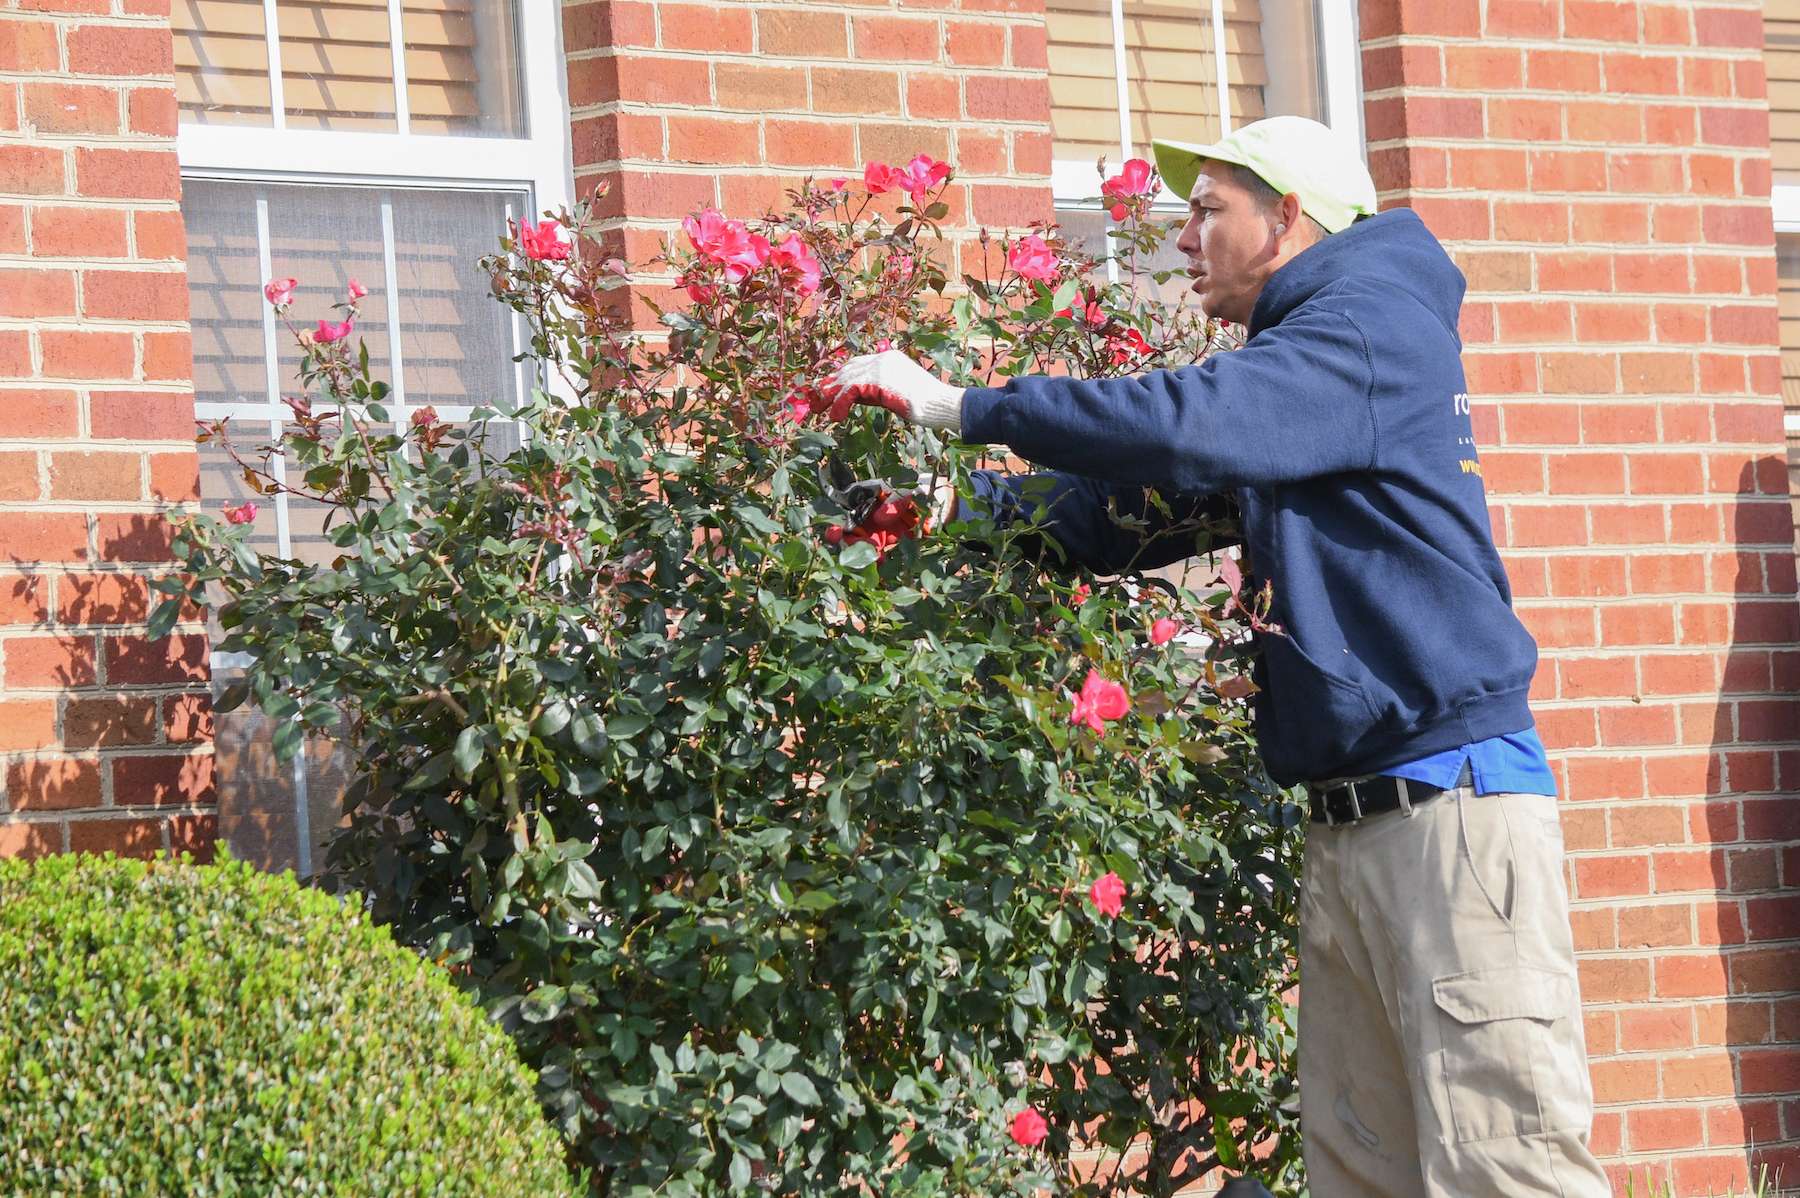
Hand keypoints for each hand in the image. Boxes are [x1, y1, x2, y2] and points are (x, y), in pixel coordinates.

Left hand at [825, 351, 964, 431]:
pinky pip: (850, 391)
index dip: (839, 377)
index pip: (856, 364)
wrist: (940, 403)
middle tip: (816, 401)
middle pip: (847, 370)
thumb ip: (874, 390)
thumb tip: (851, 397)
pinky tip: (836, 416)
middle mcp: (882, 358)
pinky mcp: (878, 381)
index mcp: (888, 358)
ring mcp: (880, 368)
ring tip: (820, 410)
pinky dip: (839, 404)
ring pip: (845, 380)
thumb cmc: (925, 404)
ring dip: (829, 396)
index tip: (826, 390)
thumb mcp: (895, 393)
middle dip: (829, 386)